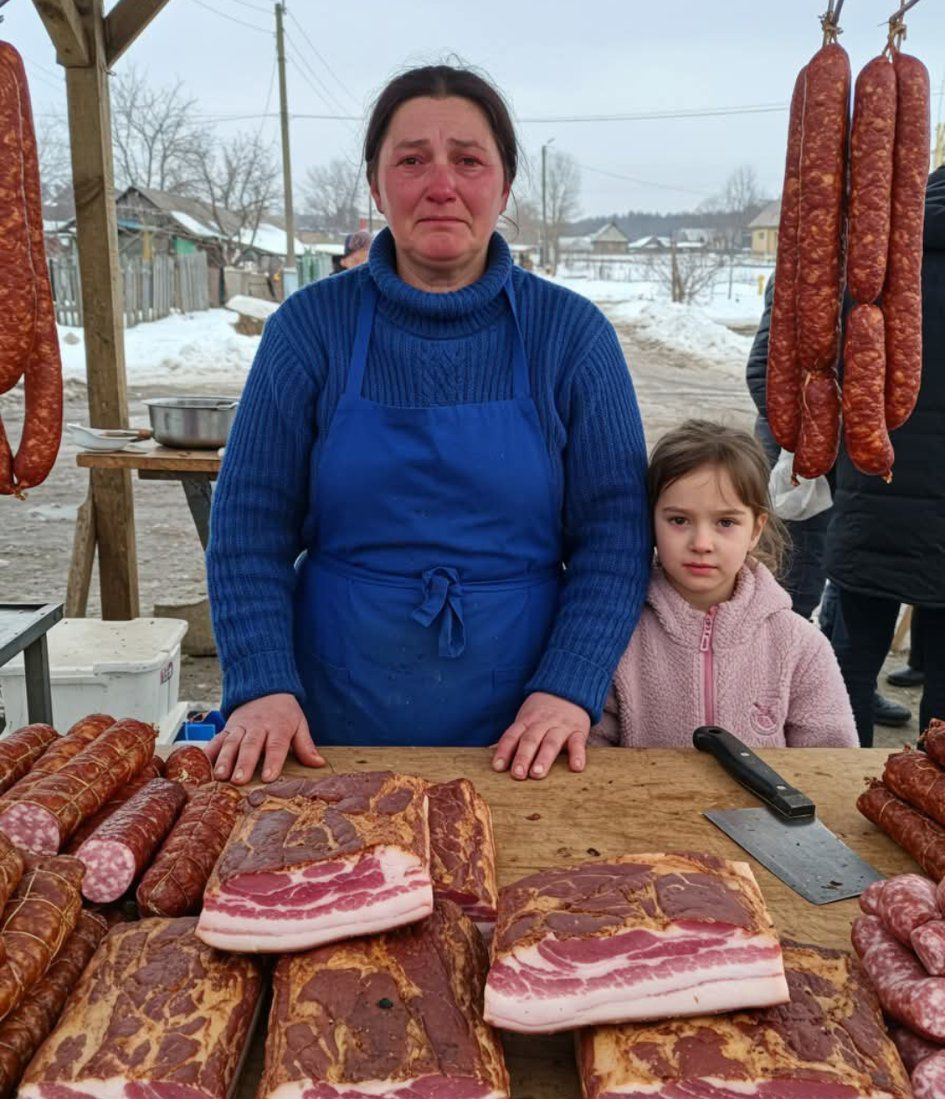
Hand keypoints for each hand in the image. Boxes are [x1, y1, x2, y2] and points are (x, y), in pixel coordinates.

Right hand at [205, 693, 324, 785]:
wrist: (265, 689)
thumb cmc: (284, 713)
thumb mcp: (299, 724)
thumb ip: (306, 745)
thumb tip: (318, 764)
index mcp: (278, 726)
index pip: (276, 745)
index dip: (272, 761)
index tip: (268, 777)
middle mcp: (257, 726)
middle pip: (250, 745)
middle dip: (244, 763)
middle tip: (239, 781)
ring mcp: (240, 727)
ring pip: (231, 743)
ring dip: (224, 759)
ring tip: (220, 776)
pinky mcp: (227, 728)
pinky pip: (216, 739)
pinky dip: (208, 752)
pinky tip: (202, 766)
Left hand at [491, 692, 590, 779]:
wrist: (569, 691)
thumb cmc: (541, 713)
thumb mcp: (525, 719)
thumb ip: (514, 738)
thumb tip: (494, 758)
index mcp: (526, 721)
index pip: (512, 736)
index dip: (504, 751)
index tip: (497, 767)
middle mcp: (542, 723)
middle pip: (530, 740)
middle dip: (523, 757)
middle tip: (517, 774)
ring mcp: (560, 727)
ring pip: (551, 742)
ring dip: (544, 758)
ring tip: (537, 774)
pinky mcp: (578, 731)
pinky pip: (578, 743)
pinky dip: (578, 755)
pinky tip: (576, 767)